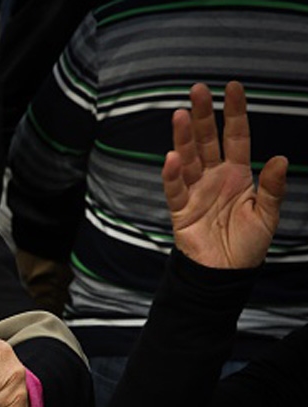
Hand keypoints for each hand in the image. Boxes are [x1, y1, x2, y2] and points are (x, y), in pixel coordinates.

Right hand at [163, 81, 286, 268]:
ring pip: (188, 158)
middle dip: (202, 115)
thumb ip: (272, 187)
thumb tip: (279, 157)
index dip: (234, 112)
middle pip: (206, 140)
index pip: (235, 136)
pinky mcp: (181, 210)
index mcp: (236, 174)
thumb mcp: (267, 214)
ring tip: (180, 115)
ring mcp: (195, 191)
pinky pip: (175, 188)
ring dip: (183, 137)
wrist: (226, 274)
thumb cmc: (247, 244)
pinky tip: (172, 158)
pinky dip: (173, 174)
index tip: (233, 88)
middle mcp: (213, 177)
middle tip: (197, 90)